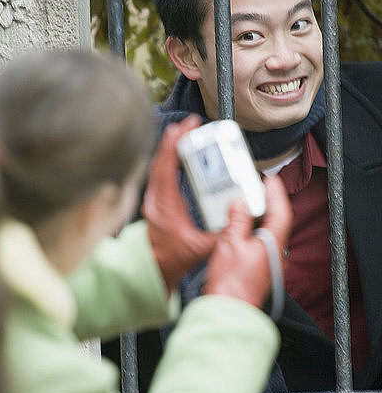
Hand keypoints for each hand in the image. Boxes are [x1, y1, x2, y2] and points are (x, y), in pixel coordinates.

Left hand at [142, 115, 216, 290]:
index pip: (167, 166)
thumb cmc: (173, 259)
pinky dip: (168, 158)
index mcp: (165, 205)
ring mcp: (153, 199)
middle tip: (190, 123)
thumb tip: (240, 219)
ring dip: (170, 147)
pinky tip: (179, 153)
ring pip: (158, 165)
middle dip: (174, 138)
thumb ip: (221, 234)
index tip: (186, 126)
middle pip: (160, 159)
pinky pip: (159, 172)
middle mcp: (155, 199)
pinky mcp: (155, 201)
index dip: (175, 143)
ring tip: (186, 133)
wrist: (154, 268)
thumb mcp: (201, 247)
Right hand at [203, 175, 291, 308]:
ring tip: (246, 204)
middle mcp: (274, 254)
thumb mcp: (230, 244)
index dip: (276, 194)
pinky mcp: (256, 270)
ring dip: (258, 217)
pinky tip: (238, 228)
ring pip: (266, 233)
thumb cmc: (230, 285)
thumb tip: (239, 204)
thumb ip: (237, 220)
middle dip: (267, 203)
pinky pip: (258, 244)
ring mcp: (266, 263)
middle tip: (258, 188)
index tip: (271, 180)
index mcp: (272, 244)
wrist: (226, 312)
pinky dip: (250, 231)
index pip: (281, 212)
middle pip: (276, 222)